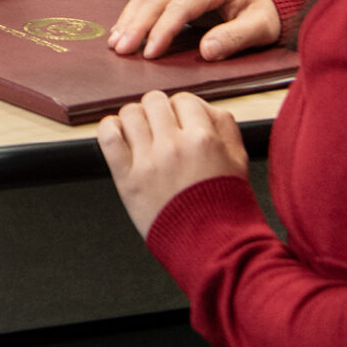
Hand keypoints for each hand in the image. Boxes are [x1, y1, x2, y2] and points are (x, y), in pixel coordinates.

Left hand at [97, 90, 250, 239]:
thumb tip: (204, 106)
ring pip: (130, 113)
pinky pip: (108, 136)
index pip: (184, 99)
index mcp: (203, 139)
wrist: (212, 247)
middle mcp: (174, 146)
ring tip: (143, 135)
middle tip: (162, 128)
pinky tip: (120, 136)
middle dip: (159, 112)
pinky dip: (111, 129)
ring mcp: (148, 161)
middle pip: (154, 101)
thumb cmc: (225, 208)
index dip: (182, 109)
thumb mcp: (238, 161)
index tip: (181, 122)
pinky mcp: (127, 178)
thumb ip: (224, 126)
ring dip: (135, 120)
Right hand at [107, 0, 281, 60]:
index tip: (150, 53)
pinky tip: (123, 31)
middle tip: (121, 49)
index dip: (163, 29)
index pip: (181, 6)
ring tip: (116, 43)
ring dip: (130, 20)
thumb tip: (206, 51)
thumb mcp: (262, 27)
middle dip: (136, 25)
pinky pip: (150, 0)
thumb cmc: (266, 11)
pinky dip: (134, 16)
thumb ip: (235, 38)